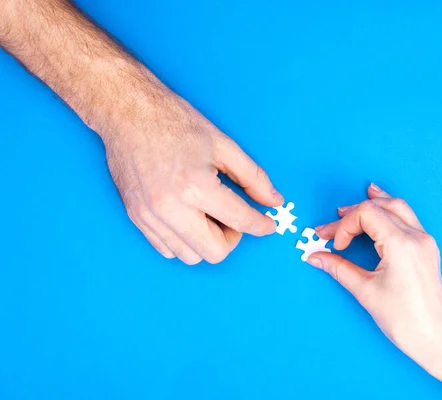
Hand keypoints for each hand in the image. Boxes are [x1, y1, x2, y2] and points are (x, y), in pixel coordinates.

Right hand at [103, 90, 282, 264]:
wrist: (127, 113)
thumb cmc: (174, 122)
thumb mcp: (223, 144)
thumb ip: (253, 177)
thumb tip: (273, 200)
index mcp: (195, 186)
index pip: (240, 221)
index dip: (261, 225)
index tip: (267, 225)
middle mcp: (170, 208)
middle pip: (215, 252)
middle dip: (233, 238)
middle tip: (234, 217)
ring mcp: (150, 216)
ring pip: (190, 256)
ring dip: (208, 242)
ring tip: (210, 215)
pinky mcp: (136, 218)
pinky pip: (167, 249)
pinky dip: (185, 241)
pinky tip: (191, 218)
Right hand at [310, 183, 441, 398]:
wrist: (434, 337)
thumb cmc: (404, 320)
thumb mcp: (365, 291)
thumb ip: (338, 268)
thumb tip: (315, 256)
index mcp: (401, 244)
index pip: (366, 214)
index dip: (344, 225)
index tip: (335, 246)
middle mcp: (416, 236)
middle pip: (380, 206)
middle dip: (352, 214)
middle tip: (330, 227)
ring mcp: (425, 240)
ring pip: (397, 206)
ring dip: (372, 205)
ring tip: (350, 207)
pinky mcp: (427, 248)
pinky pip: (408, 218)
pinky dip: (389, 211)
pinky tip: (379, 209)